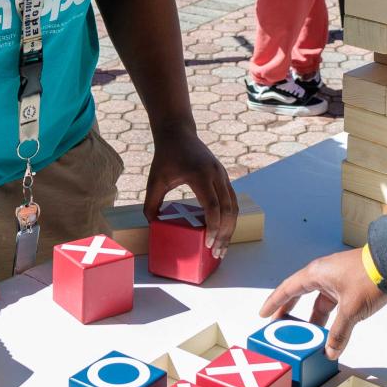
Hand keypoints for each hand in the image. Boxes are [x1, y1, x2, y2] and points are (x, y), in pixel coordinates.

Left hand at [144, 131, 236, 255]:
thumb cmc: (165, 156)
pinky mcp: (224, 177)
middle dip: (224, 234)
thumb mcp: (154, 180)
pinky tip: (223, 231)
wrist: (178, 133)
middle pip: (228, 210)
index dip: (213, 227)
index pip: (213, 206)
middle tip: (217, 253)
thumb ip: (151, 203)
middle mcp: (216, 175)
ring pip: (234, 206)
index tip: (208, 243)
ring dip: (230, 228)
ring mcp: (223, 175)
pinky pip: (232, 201)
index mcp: (200, 175)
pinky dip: (230, 218)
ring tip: (222, 247)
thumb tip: (152, 225)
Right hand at [260, 247, 386, 359]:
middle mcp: (323, 274)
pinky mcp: (349, 284)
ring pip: (319, 301)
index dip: (274, 302)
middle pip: (300, 294)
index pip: (287, 289)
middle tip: (280, 325)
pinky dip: (329, 317)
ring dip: (313, 318)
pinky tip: (331, 331)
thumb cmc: (369, 277)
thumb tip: (331, 351)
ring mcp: (336, 279)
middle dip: (290, 311)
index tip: (263, 313)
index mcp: (316, 274)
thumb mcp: (351, 310)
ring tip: (307, 336)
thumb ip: (339, 333)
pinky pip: (332, 302)